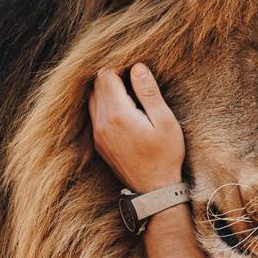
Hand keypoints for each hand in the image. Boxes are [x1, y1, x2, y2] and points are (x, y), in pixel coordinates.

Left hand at [89, 63, 185, 192]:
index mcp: (118, 114)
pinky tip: (124, 112)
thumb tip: (137, 67)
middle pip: (96, 85)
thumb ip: (149, 92)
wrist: (154, 189)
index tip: (136, 72)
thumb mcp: (165, 121)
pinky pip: (94, 114)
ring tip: (130, 96)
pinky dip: (105, 106)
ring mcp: (97, 134)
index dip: (120, 67)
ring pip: (92, 99)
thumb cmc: (165, 155)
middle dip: (113, 78)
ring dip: (107, 92)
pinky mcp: (99, 143)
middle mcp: (102, 123)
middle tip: (135, 82)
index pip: (105, 76)